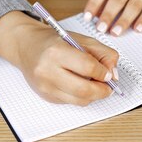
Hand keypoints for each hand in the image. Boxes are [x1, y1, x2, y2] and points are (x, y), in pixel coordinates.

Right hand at [0, 11, 118, 105]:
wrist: (27, 46)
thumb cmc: (55, 41)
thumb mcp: (82, 39)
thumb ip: (103, 54)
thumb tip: (114, 75)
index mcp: (57, 51)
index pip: (88, 67)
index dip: (104, 73)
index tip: (109, 74)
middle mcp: (48, 71)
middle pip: (84, 90)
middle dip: (102, 91)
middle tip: (109, 87)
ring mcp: (45, 86)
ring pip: (79, 100)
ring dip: (93, 96)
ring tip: (96, 85)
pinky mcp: (46, 96)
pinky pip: (71, 102)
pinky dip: (81, 96)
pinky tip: (80, 85)